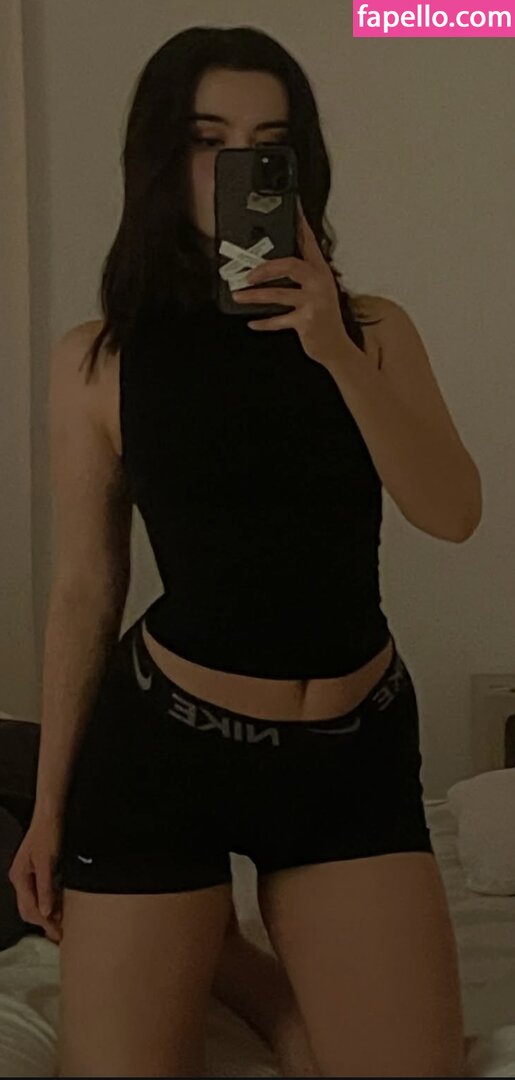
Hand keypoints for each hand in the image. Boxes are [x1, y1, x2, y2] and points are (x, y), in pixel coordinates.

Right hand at [8, 811, 63, 944]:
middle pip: (29, 909)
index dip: (44, 922)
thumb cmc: (48, 833)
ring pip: (36, 902)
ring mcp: (28, 875)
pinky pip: (42, 893)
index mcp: (20, 877)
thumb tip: (46, 912)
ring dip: (49, 913)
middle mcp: (21, 878)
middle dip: (45, 922)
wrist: (51, 813)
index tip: (58, 932)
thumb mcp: (48, 861)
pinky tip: (63, 906)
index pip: (29, 908)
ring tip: (64, 923)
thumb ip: (45, 887)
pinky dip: (51, 902)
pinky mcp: (37, 871)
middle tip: (61, 933)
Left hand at [232, 197, 358, 369]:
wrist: (336, 348)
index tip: (292, 207)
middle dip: (265, 268)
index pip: (309, 242)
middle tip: (247, 274)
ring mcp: (314, 302)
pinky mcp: (307, 321)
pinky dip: (264, 323)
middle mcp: (320, 283)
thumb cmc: (322, 318)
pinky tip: (252, 322)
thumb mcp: (316, 292)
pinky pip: (279, 320)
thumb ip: (300, 278)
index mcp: (321, 271)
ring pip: (279, 294)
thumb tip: (270, 267)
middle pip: (290, 265)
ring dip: (255, 296)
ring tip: (238, 296)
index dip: (299, 224)